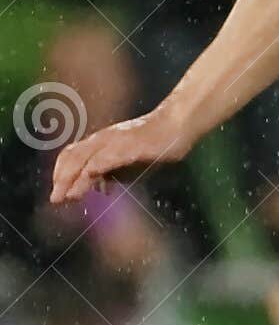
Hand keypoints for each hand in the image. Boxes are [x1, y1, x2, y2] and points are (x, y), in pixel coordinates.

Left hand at [49, 108, 194, 204]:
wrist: (176, 124)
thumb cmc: (155, 143)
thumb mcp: (130, 159)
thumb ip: (114, 171)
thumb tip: (101, 188)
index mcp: (101, 142)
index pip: (70, 155)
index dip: (60, 173)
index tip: (58, 192)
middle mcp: (103, 139)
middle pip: (73, 157)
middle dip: (62, 180)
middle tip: (56, 200)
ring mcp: (116, 141)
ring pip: (86, 158)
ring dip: (74, 179)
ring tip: (70, 197)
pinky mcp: (130, 146)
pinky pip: (108, 157)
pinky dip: (96, 169)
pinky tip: (94, 181)